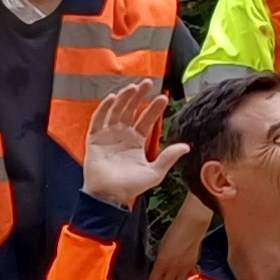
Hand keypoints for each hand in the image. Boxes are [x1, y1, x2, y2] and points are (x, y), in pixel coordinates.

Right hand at [80, 79, 188, 207]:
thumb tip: (186, 146)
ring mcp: (108, 135)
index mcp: (137, 141)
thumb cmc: (130, 187)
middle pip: (131, 110)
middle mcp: (123, 135)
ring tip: (132, 88)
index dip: (154, 109)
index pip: (146, 120)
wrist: (109, 196)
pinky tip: (113, 98)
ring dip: (124, 98)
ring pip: (116, 111)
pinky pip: (98, 120)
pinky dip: (104, 108)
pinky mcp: (94, 138)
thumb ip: (168, 158)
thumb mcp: (154, 172)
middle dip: (139, 96)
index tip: (164, 98)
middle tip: (147, 83)